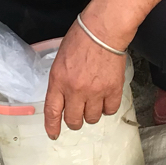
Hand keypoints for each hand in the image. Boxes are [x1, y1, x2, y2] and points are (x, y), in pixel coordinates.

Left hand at [44, 21, 127, 139]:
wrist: (104, 30)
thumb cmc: (81, 38)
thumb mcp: (60, 60)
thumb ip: (60, 81)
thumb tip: (63, 98)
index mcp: (58, 81)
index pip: (52, 111)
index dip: (52, 126)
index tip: (53, 134)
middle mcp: (75, 90)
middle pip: (74, 120)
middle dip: (74, 121)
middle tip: (78, 114)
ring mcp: (95, 91)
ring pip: (92, 118)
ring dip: (92, 113)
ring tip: (93, 101)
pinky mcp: (113, 90)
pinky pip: (110, 110)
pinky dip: (108, 108)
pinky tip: (106, 98)